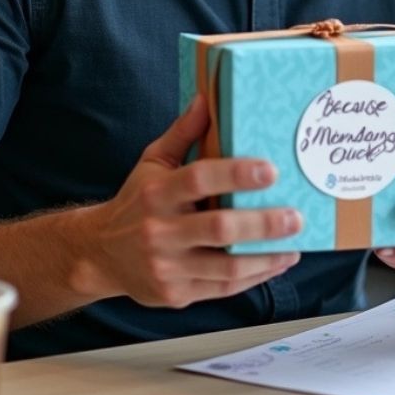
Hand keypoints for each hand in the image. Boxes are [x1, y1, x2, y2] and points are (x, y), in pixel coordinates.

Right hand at [80, 95, 301, 307]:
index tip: (270, 170)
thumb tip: (206, 99)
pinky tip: (275, 263)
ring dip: (266, 257)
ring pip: (225, 266)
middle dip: (261, 224)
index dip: (236, 174)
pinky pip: (223, 288)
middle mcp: (160, 231)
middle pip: (218, 228)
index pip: (199, 179)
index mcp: (156, 193)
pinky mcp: (175, 294)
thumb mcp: (152, 162)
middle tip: (294, 216)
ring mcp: (167, 267)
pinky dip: (254, 277)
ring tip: (293, 245)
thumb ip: (183, 133)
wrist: (100, 254)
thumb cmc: (136, 202)